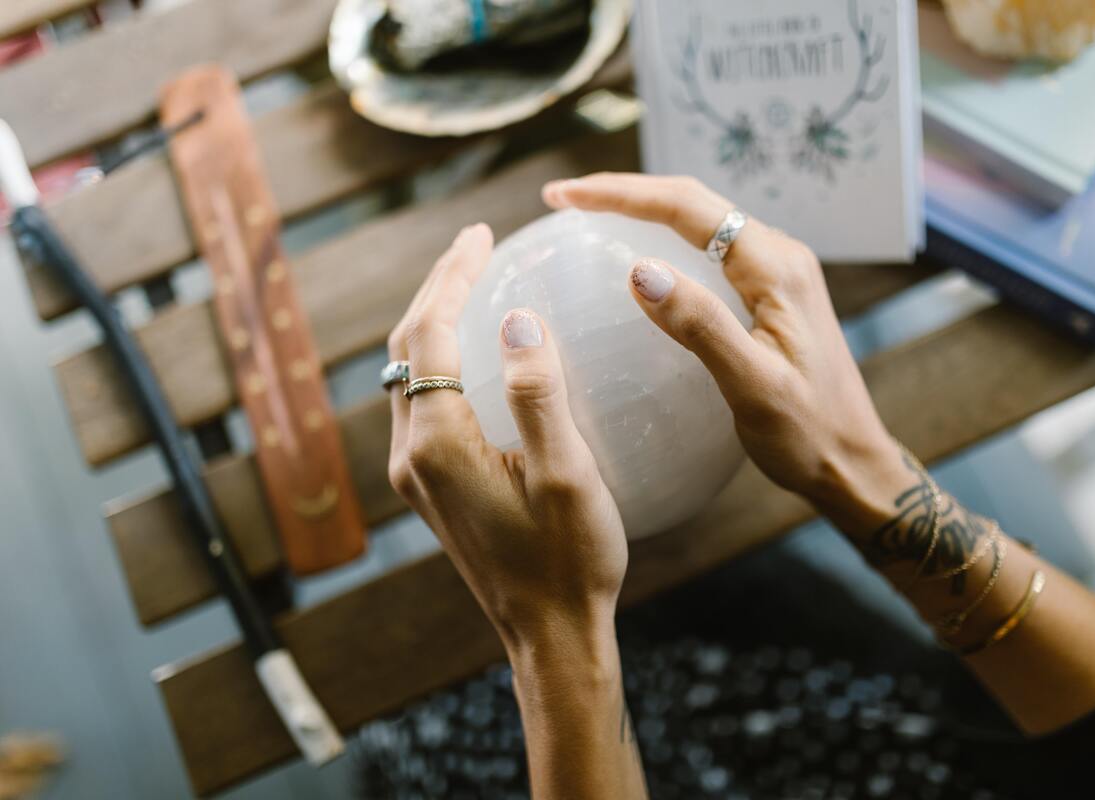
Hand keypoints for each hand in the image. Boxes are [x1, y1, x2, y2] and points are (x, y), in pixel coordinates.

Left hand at [386, 223, 626, 651]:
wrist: (549, 635)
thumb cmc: (570, 561)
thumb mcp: (568, 476)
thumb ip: (538, 394)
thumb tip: (514, 319)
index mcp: (438, 445)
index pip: (428, 335)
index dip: (452, 277)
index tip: (483, 234)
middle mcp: (412, 454)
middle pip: (406, 348)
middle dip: (436, 288)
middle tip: (476, 244)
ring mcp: (416, 473)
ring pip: (408, 374)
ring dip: (434, 322)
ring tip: (473, 281)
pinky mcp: (431, 486)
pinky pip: (423, 402)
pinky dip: (442, 358)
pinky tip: (477, 350)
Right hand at [542, 174, 905, 527]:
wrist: (853, 463)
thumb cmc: (807, 434)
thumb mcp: (752, 387)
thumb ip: (700, 326)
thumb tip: (639, 270)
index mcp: (776, 268)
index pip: (688, 208)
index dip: (622, 194)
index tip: (565, 197)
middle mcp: (779, 256)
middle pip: (693, 203)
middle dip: (625, 193)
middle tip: (563, 199)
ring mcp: (777, 274)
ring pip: (700, 222)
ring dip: (643, 211)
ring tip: (588, 215)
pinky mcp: (770, 296)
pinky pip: (709, 253)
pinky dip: (664, 241)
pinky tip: (637, 259)